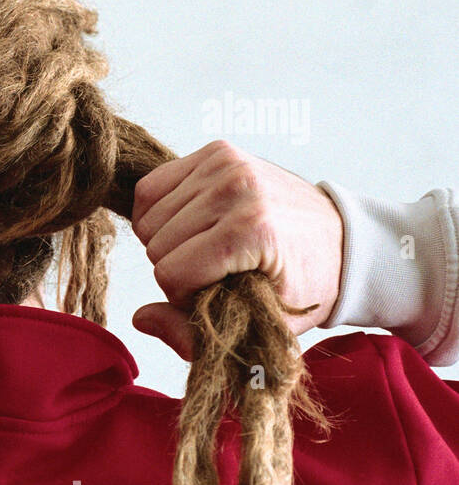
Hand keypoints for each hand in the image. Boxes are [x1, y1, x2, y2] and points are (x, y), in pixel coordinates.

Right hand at [129, 139, 344, 359]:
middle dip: (175, 267)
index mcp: (252, 230)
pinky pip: (151, 187)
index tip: (214, 295)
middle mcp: (237, 187)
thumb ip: (193, 333)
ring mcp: (226, 164)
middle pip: (155, 245)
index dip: (183, 296)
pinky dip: (158, 212)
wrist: (343, 240)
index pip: (170, 273)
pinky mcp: (216, 151)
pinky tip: (186, 225)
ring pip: (148, 217)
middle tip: (212, 271)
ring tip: (203, 248)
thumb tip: (141, 319)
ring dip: (166, 241)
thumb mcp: (260, 325)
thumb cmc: (304, 284)